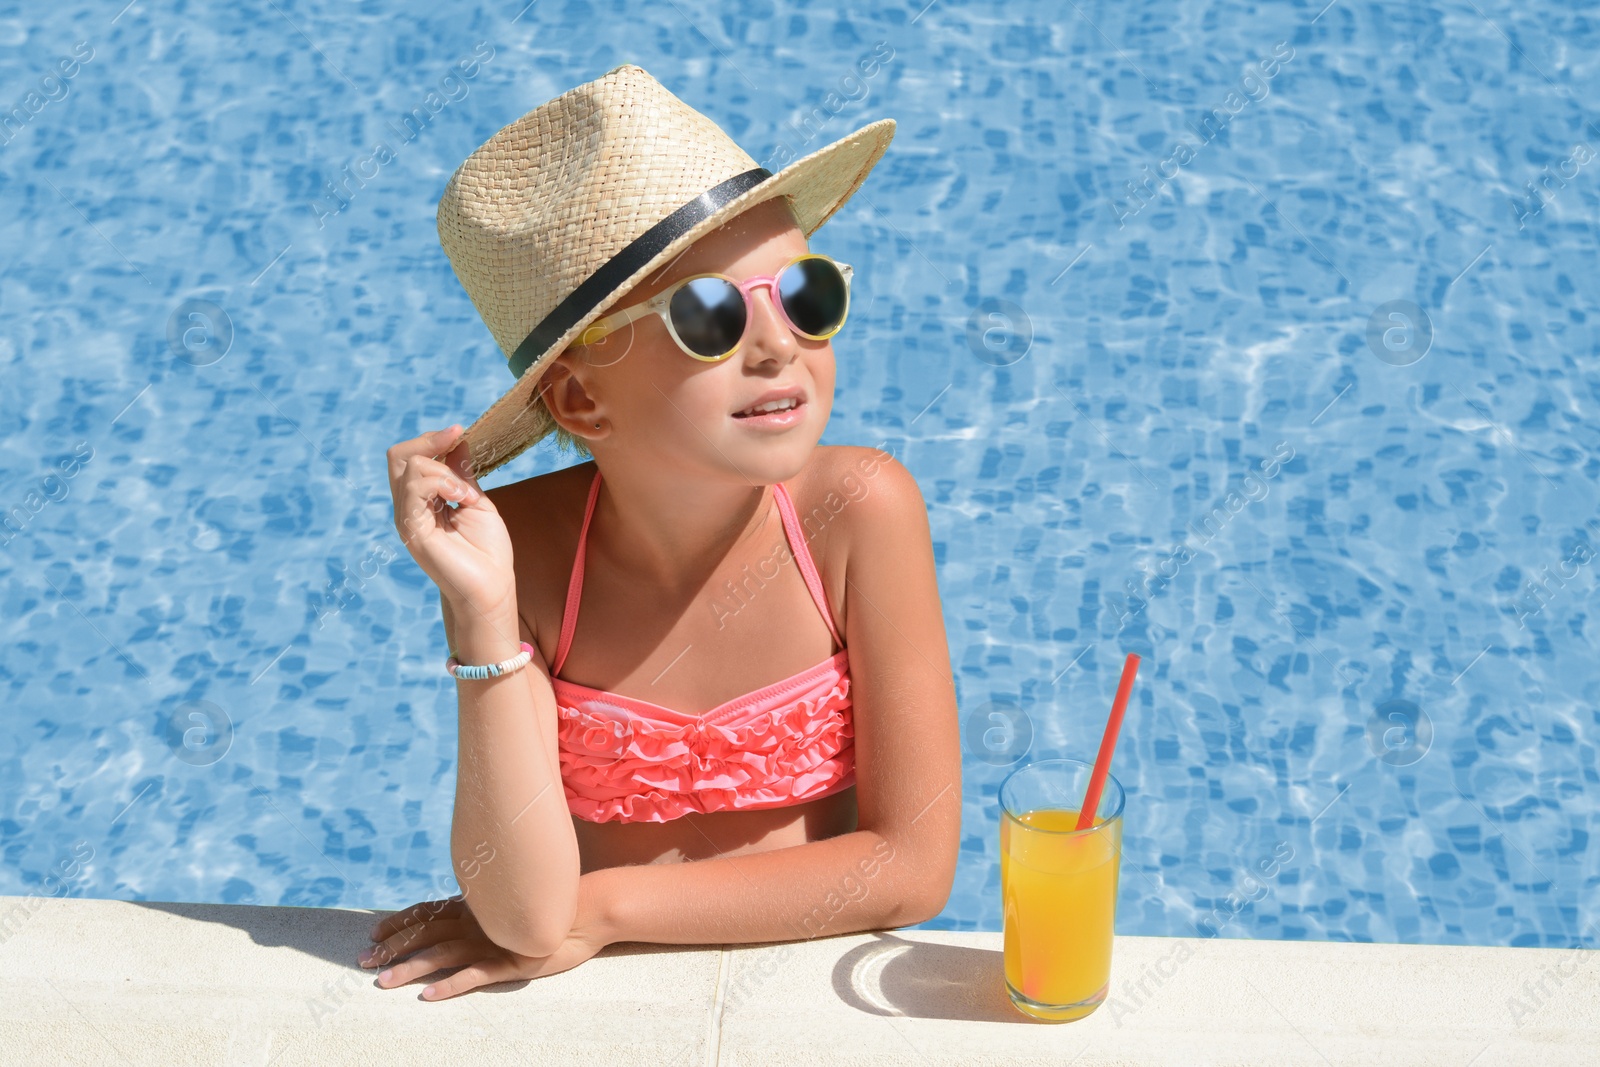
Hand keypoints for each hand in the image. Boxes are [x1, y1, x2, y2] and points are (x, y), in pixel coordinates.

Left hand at [359, 885, 611, 1000]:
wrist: (588, 911)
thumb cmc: (553, 909)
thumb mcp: (514, 906)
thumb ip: (490, 906)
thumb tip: (468, 907)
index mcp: (478, 908)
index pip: (430, 913)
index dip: (401, 922)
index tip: (375, 933)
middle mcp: (478, 922)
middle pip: (427, 934)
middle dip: (394, 948)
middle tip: (363, 961)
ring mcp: (492, 942)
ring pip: (441, 955)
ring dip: (410, 969)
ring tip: (383, 982)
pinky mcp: (509, 962)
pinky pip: (473, 976)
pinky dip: (449, 986)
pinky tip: (429, 996)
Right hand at [385, 425, 513, 617]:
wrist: (493, 588)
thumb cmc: (488, 551)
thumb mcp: (476, 501)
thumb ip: (462, 473)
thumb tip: (457, 440)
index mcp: (421, 500)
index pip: (410, 456)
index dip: (432, 439)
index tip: (460, 431)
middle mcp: (408, 507)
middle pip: (398, 455)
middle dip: (429, 440)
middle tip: (457, 440)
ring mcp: (407, 519)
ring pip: (409, 467)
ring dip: (446, 472)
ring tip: (468, 494)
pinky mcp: (412, 531)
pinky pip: (415, 489)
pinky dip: (443, 484)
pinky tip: (463, 499)